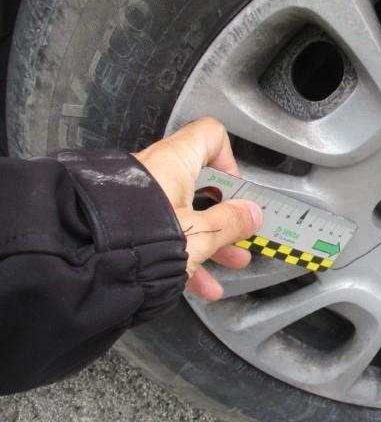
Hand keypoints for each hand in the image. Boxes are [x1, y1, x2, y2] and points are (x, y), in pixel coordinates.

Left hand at [133, 117, 261, 300]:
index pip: (210, 136)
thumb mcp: (201, 233)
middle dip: (225, 214)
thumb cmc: (144, 238)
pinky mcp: (127, 224)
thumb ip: (231, 222)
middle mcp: (155, 173)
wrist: (88, 263)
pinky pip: (164, 234)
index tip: (237, 192)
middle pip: (201, 185)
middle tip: (240, 233)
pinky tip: (200, 284)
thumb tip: (252, 214)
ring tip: (229, 264)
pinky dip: (184, 255)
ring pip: (184, 214)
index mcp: (175, 162)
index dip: (229, 160)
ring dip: (210, 240)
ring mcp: (139, 200)